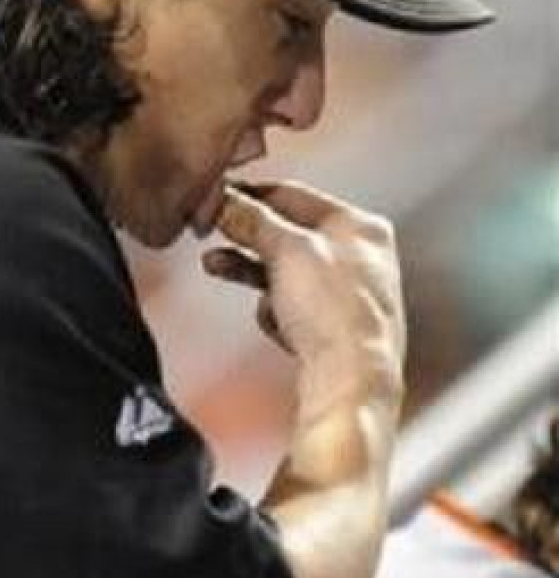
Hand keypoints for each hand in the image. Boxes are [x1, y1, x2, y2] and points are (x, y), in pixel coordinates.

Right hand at [203, 181, 404, 418]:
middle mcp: (363, 257)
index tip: (221, 198)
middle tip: (215, 234)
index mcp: (361, 226)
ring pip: (288, 272)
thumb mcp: (285, 250)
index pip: (294, 195)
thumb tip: (227, 202)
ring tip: (218, 266)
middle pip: (290, 235)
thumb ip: (252, 219)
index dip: (252, 195)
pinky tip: (277, 324)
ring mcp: (352, 295)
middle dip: (247, 239)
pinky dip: (278, 313)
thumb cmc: (336, 313)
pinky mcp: (338, 329)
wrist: (352, 382)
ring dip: (253, 273)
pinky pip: (294, 308)